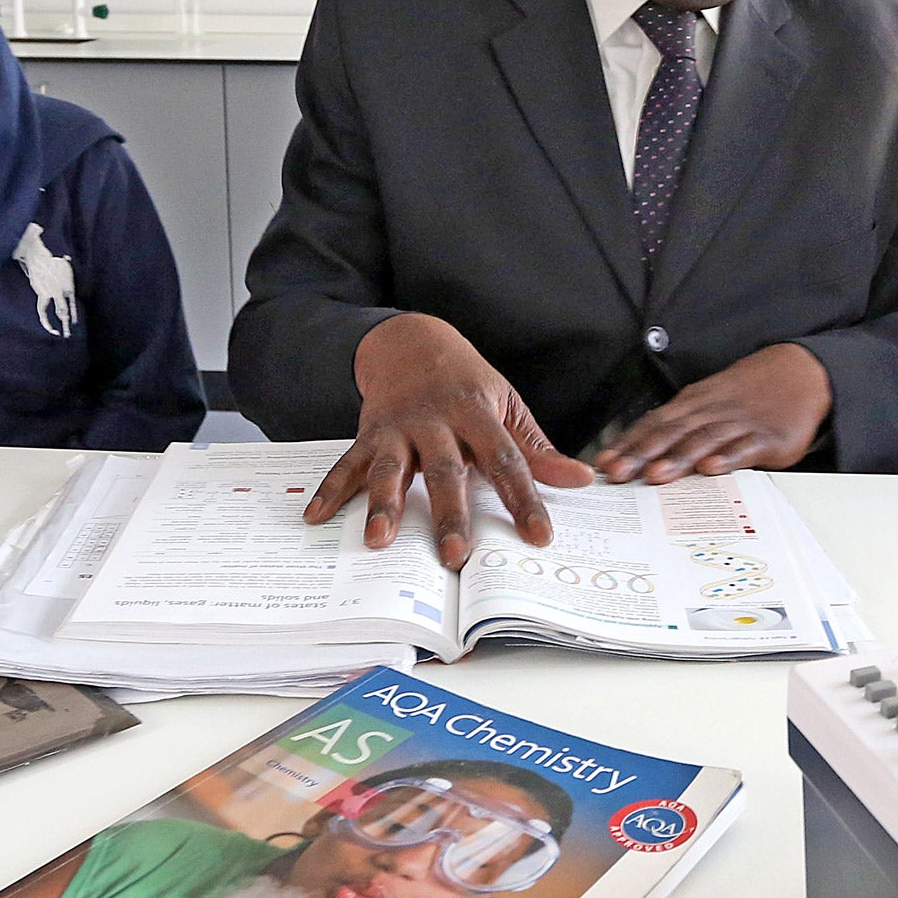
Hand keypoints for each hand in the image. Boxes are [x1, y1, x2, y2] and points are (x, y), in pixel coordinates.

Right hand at [306, 314, 594, 568]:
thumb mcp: (506, 406)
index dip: (524, 499)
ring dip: (384, 504)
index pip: (507, 460)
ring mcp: (397, 427)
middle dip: (449, 513)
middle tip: (455, 555)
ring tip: (378, 540)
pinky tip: (316, 517)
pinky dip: (331, 490)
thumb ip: (537, 450)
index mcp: (477, 413)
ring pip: (391, 468)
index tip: (539, 536)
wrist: (411, 342)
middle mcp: (435, 420)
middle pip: (446, 470)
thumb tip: (582, 480)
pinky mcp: (367, 434)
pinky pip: (346, 464)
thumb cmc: (467, 384)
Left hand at [596, 344, 831, 484]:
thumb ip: (678, 427)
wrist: (800, 372)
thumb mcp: (708, 402)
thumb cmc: (746, 394)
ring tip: (655, 475)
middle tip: (618, 473)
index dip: (628, 443)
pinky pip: (744, 447)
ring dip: (677, 458)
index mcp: (692, 404)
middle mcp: (710, 411)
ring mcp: (739, 423)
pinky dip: (727, 457)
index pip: (653, 423)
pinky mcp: (768, 437)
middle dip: (641, 454)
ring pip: (702, 439)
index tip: (603, 463)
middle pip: (671, 432)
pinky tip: (712, 468)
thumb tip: (638, 457)